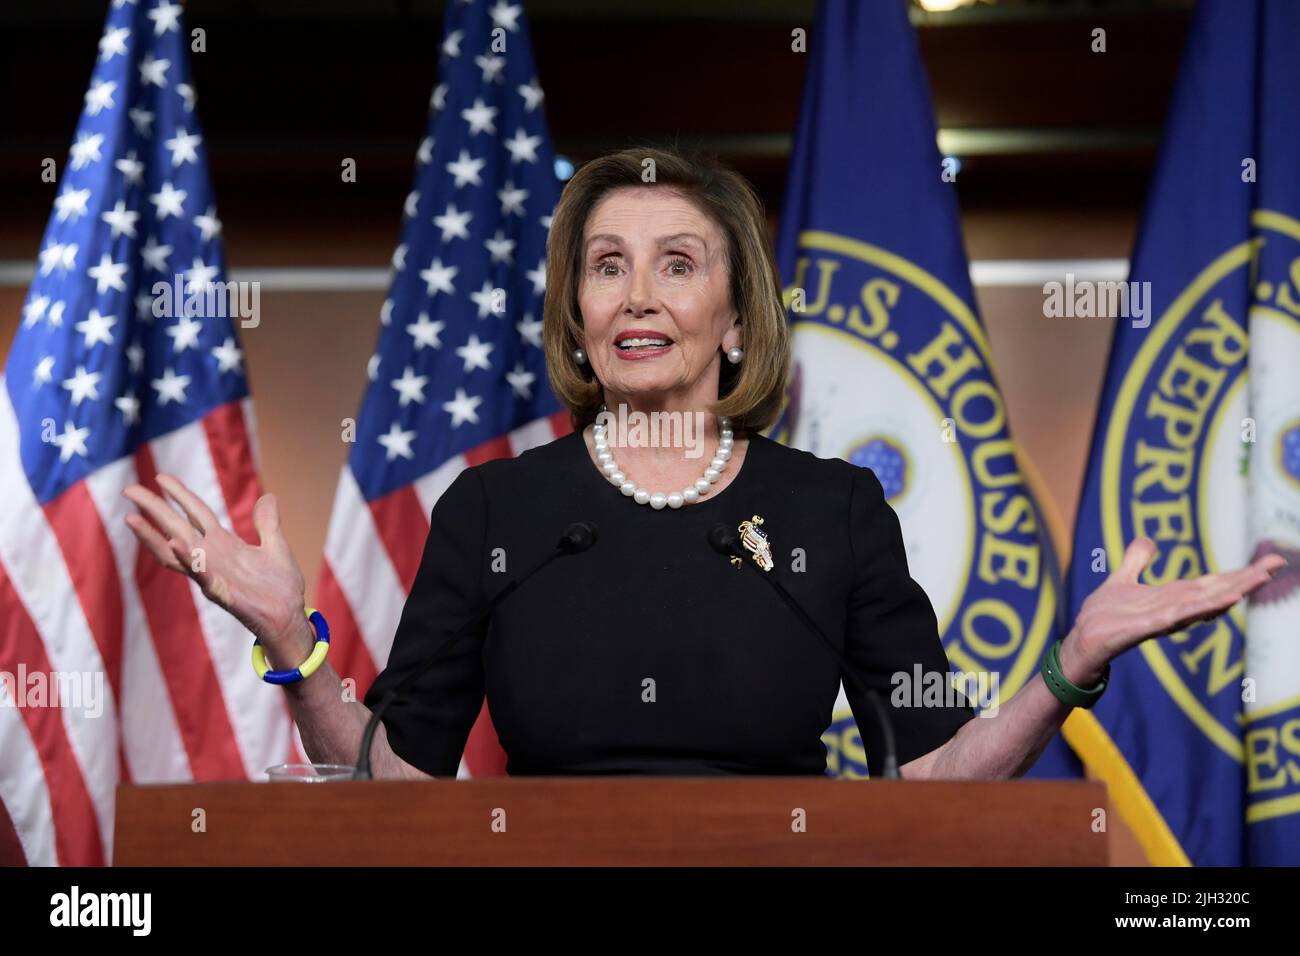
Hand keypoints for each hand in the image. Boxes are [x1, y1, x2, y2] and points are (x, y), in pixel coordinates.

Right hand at [122, 474, 307, 647]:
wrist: (290, 617)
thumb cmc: (280, 587)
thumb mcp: (276, 547)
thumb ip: (267, 524)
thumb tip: (268, 497)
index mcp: (224, 544)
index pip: (196, 513)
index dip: (180, 495)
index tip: (160, 477)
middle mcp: (212, 557)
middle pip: (176, 527)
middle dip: (153, 508)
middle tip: (129, 489)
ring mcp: (212, 574)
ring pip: (176, 552)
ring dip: (153, 536)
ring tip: (132, 518)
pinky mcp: (221, 592)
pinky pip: (200, 575)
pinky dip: (187, 559)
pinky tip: (175, 544)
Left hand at [1061, 537, 1286, 683]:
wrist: (1081, 644)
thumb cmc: (1104, 617)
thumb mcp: (1120, 580)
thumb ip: (1135, 561)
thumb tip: (1148, 540)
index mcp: (1171, 598)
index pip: (1211, 582)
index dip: (1239, 573)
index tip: (1270, 561)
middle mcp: (1173, 609)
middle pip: (1215, 591)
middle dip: (1245, 579)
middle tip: (1276, 564)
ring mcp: (1161, 620)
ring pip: (1202, 603)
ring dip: (1230, 591)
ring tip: (1257, 579)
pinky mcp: (1144, 628)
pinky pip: (1176, 617)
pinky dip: (1198, 609)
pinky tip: (1218, 602)